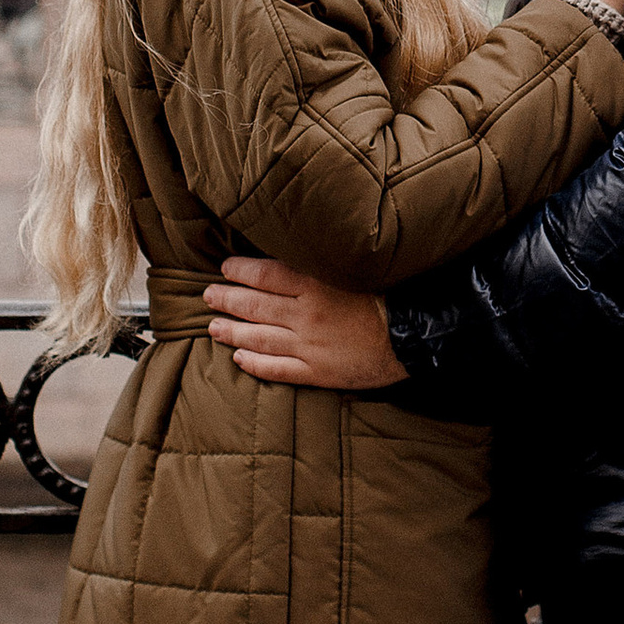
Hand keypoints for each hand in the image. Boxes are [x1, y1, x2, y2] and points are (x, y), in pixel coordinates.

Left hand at [205, 254, 401, 389]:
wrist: (415, 335)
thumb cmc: (392, 294)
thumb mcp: (356, 267)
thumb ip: (324, 263)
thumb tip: (297, 253)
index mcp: (316, 284)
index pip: (266, 274)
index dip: (241, 270)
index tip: (226, 267)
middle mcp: (306, 314)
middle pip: (254, 305)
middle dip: (227, 299)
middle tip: (208, 295)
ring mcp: (310, 345)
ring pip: (258, 338)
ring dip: (232, 332)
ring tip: (213, 327)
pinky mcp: (318, 371)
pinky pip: (277, 369)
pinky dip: (254, 364)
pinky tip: (238, 360)